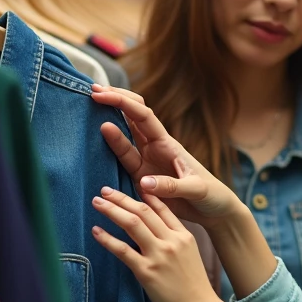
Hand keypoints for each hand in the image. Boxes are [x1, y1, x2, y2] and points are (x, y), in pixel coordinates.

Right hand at [91, 84, 240, 227]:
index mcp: (167, 144)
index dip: (122, 103)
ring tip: (87, 107)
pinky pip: (122, 158)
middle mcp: (155, 147)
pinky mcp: (141, 176)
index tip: (101, 95)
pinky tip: (94, 138)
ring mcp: (146, 160)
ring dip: (108, 121)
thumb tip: (144, 182)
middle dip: (114, 100)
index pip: (142, 116)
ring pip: (124, 134)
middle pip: (131, 116)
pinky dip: (109, 146)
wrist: (215, 210)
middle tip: (91, 91)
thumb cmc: (211, 195)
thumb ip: (172, 186)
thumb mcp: (196, 189)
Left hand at [91, 187, 221, 301]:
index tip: (127, 187)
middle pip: (143, 211)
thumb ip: (173, 239)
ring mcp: (159, 255)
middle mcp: (171, 241)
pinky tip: (96, 230)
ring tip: (97, 202)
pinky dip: (107, 238)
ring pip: (132, 223)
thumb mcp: (189, 254)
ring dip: (112, 210)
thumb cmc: (193, 285)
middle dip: (121, 198)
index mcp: (183, 235)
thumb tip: (153, 229)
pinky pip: (123, 250)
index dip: (142, 195)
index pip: (160, 208)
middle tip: (104, 190)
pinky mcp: (147, 271)